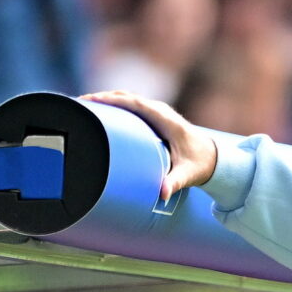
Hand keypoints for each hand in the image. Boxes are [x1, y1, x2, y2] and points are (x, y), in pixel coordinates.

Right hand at [84, 91, 219, 198]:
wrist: (213, 158)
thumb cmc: (199, 165)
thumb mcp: (188, 174)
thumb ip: (175, 182)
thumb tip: (163, 194)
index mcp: (165, 119)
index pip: (134, 103)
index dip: (112, 99)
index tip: (91, 100)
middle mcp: (160, 111)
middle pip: (126, 97)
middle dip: (102, 98)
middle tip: (79, 104)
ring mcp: (157, 112)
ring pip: (127, 99)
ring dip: (107, 100)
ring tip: (84, 107)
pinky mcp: (154, 116)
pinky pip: (131, 106)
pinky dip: (115, 105)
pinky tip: (101, 113)